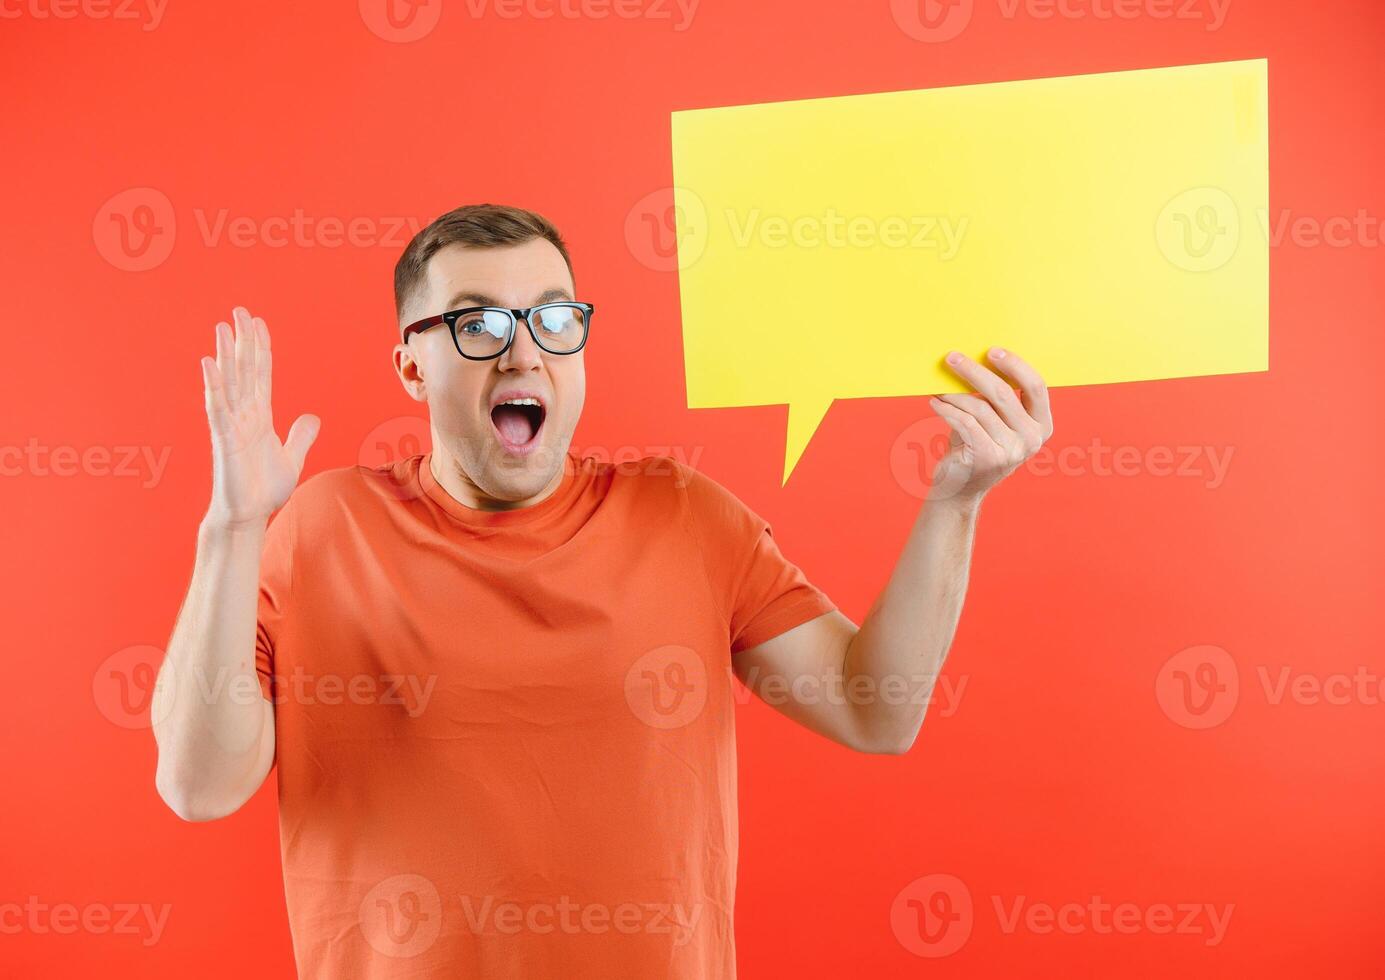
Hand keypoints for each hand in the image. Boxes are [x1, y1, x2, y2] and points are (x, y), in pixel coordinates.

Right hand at [201, 307, 319, 528]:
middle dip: (243, 340)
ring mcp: (231, 424)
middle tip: (240, 311)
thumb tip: (312, 417)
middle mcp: (244, 415)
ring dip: (226, 354)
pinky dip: (214, 384)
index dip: (260, 348)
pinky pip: (217, 407)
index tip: (257, 323)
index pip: (261, 374)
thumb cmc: (263, 489)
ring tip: (223, 327)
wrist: (248, 515)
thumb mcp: (291, 458)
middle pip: (244, 370)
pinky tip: (209, 363)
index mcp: (259, 416)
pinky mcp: (223, 438)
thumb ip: (300, 436)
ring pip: (229, 382)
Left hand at [926, 347, 1052, 506]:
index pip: (1036, 386)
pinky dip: (947, 409)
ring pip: (980, 407)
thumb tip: (973, 357)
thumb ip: (996, 397)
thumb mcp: (993, 420)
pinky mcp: (988, 457)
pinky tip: (935, 403)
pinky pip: (965, 422)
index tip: (991, 351)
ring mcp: (1012, 451)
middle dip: (975, 371)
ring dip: (954, 393)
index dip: (1015, 365)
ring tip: (938, 388)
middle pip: (1004, 393)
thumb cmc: (974, 445)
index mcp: (1041, 424)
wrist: (958, 487)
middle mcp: (1032, 439)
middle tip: (953, 358)